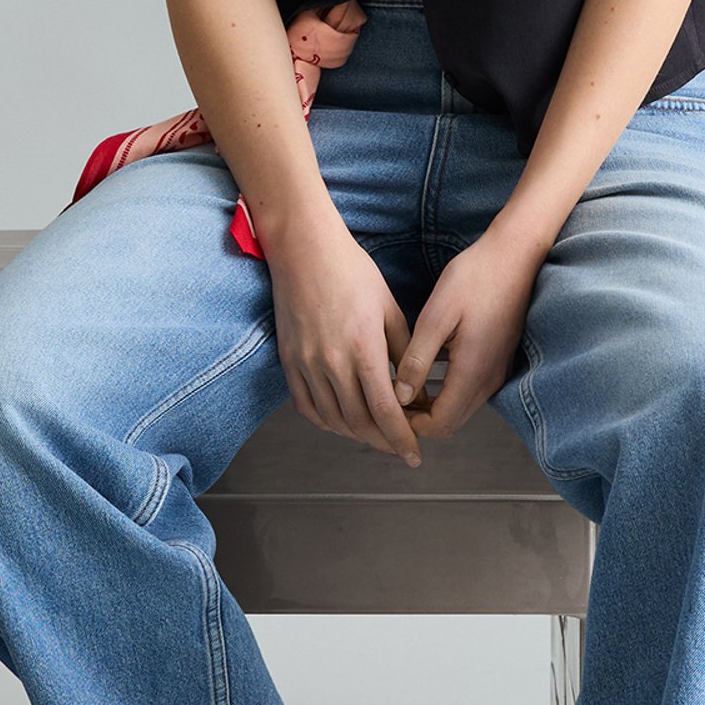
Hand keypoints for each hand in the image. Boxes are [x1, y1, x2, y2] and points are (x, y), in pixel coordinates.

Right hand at [265, 211, 426, 468]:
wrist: (304, 250)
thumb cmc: (353, 273)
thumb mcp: (390, 309)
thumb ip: (404, 353)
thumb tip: (416, 391)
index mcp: (363, 349)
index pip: (386, 411)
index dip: (402, 439)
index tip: (414, 454)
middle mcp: (332, 363)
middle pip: (359, 423)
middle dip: (383, 442)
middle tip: (399, 447)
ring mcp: (306, 364)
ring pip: (333, 420)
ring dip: (357, 435)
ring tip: (376, 435)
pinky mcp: (289, 361)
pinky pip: (307, 407)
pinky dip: (327, 422)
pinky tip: (343, 422)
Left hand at [391, 223, 547, 443]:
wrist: (515, 255)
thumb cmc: (474, 278)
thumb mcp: (437, 316)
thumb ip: (417, 360)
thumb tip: (399, 397)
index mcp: (472, 372)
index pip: (439, 425)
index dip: (409, 426)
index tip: (384, 408)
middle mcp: (489, 380)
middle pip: (450, 423)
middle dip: (417, 420)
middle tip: (387, 400)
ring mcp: (497, 372)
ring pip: (459, 409)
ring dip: (431, 406)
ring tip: (400, 387)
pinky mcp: (498, 360)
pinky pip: (469, 391)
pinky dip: (445, 392)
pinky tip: (423, 371)